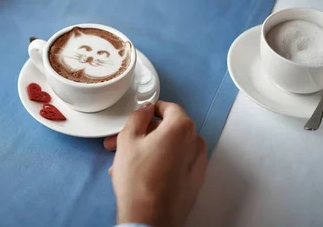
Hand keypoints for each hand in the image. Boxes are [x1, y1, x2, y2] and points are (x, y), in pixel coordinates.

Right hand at [106, 101, 206, 226]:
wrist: (150, 218)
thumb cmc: (139, 179)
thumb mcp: (127, 139)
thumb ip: (138, 117)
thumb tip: (145, 110)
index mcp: (181, 127)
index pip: (169, 108)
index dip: (152, 109)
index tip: (142, 115)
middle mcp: (196, 143)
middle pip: (170, 129)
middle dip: (145, 133)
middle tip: (124, 141)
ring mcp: (198, 164)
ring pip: (172, 147)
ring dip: (151, 149)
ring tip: (128, 161)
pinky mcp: (195, 181)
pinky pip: (178, 163)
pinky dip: (162, 163)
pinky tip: (142, 173)